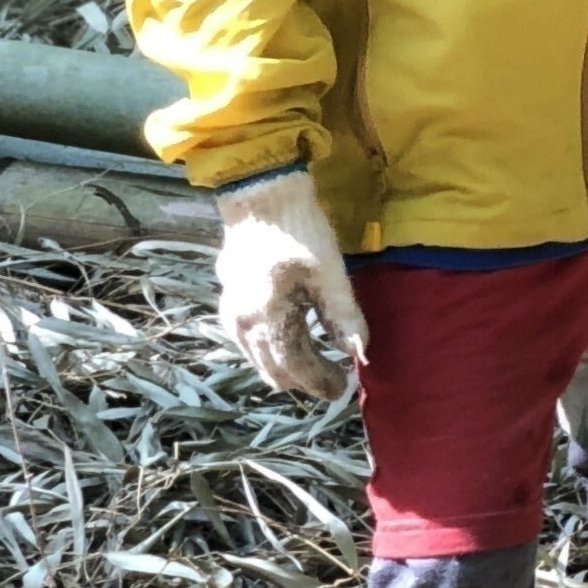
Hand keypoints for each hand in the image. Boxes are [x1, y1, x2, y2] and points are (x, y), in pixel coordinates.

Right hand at [215, 167, 367, 398]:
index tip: (343, 391)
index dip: (319, 382)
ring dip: (286, 366)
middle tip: (334, 380)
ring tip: (317, 365)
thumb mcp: (329, 272)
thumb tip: (358, 354)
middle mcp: (242, 324)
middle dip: (304, 379)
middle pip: (273, 368)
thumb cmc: (299, 231)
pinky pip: (249, 340)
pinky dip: (271, 349)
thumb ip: (342, 315)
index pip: (295, 367)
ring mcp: (231, 312)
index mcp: (267, 319)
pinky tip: (289, 342)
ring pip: (257, 357)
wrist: (259, 196)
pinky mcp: (229, 300)